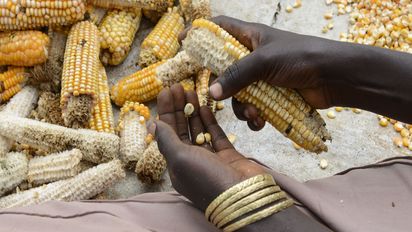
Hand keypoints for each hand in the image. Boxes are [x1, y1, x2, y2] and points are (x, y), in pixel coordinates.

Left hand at [153, 84, 332, 231]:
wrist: (243, 196)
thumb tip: (153, 123)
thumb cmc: (207, 178)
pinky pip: (215, 134)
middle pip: (181, 129)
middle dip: (178, 107)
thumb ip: (167, 139)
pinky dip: (209, 120)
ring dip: (193, 110)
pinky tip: (205, 106)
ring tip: (191, 90)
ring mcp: (210, 158)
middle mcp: (192, 161)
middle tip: (178, 85)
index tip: (166, 91)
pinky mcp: (227, 156)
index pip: (167, 133)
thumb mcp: (180, 159)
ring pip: (198, 130)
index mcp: (176, 165)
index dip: (165, 112)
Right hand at [181, 16, 343, 130]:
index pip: (218, 28)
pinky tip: (261, 121)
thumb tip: (213, 93)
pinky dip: (253, 116)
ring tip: (255, 113)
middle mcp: (252, 56)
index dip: (200, 32)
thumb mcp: (264, 61)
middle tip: (219, 96)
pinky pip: (252, 107)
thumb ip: (237, 75)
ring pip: (237, 94)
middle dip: (222, 86)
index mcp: (249, 36)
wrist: (334, 78)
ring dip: (242, 107)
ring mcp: (261, 77)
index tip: (182, 43)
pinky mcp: (271, 95)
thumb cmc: (301, 57)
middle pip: (223, 68)